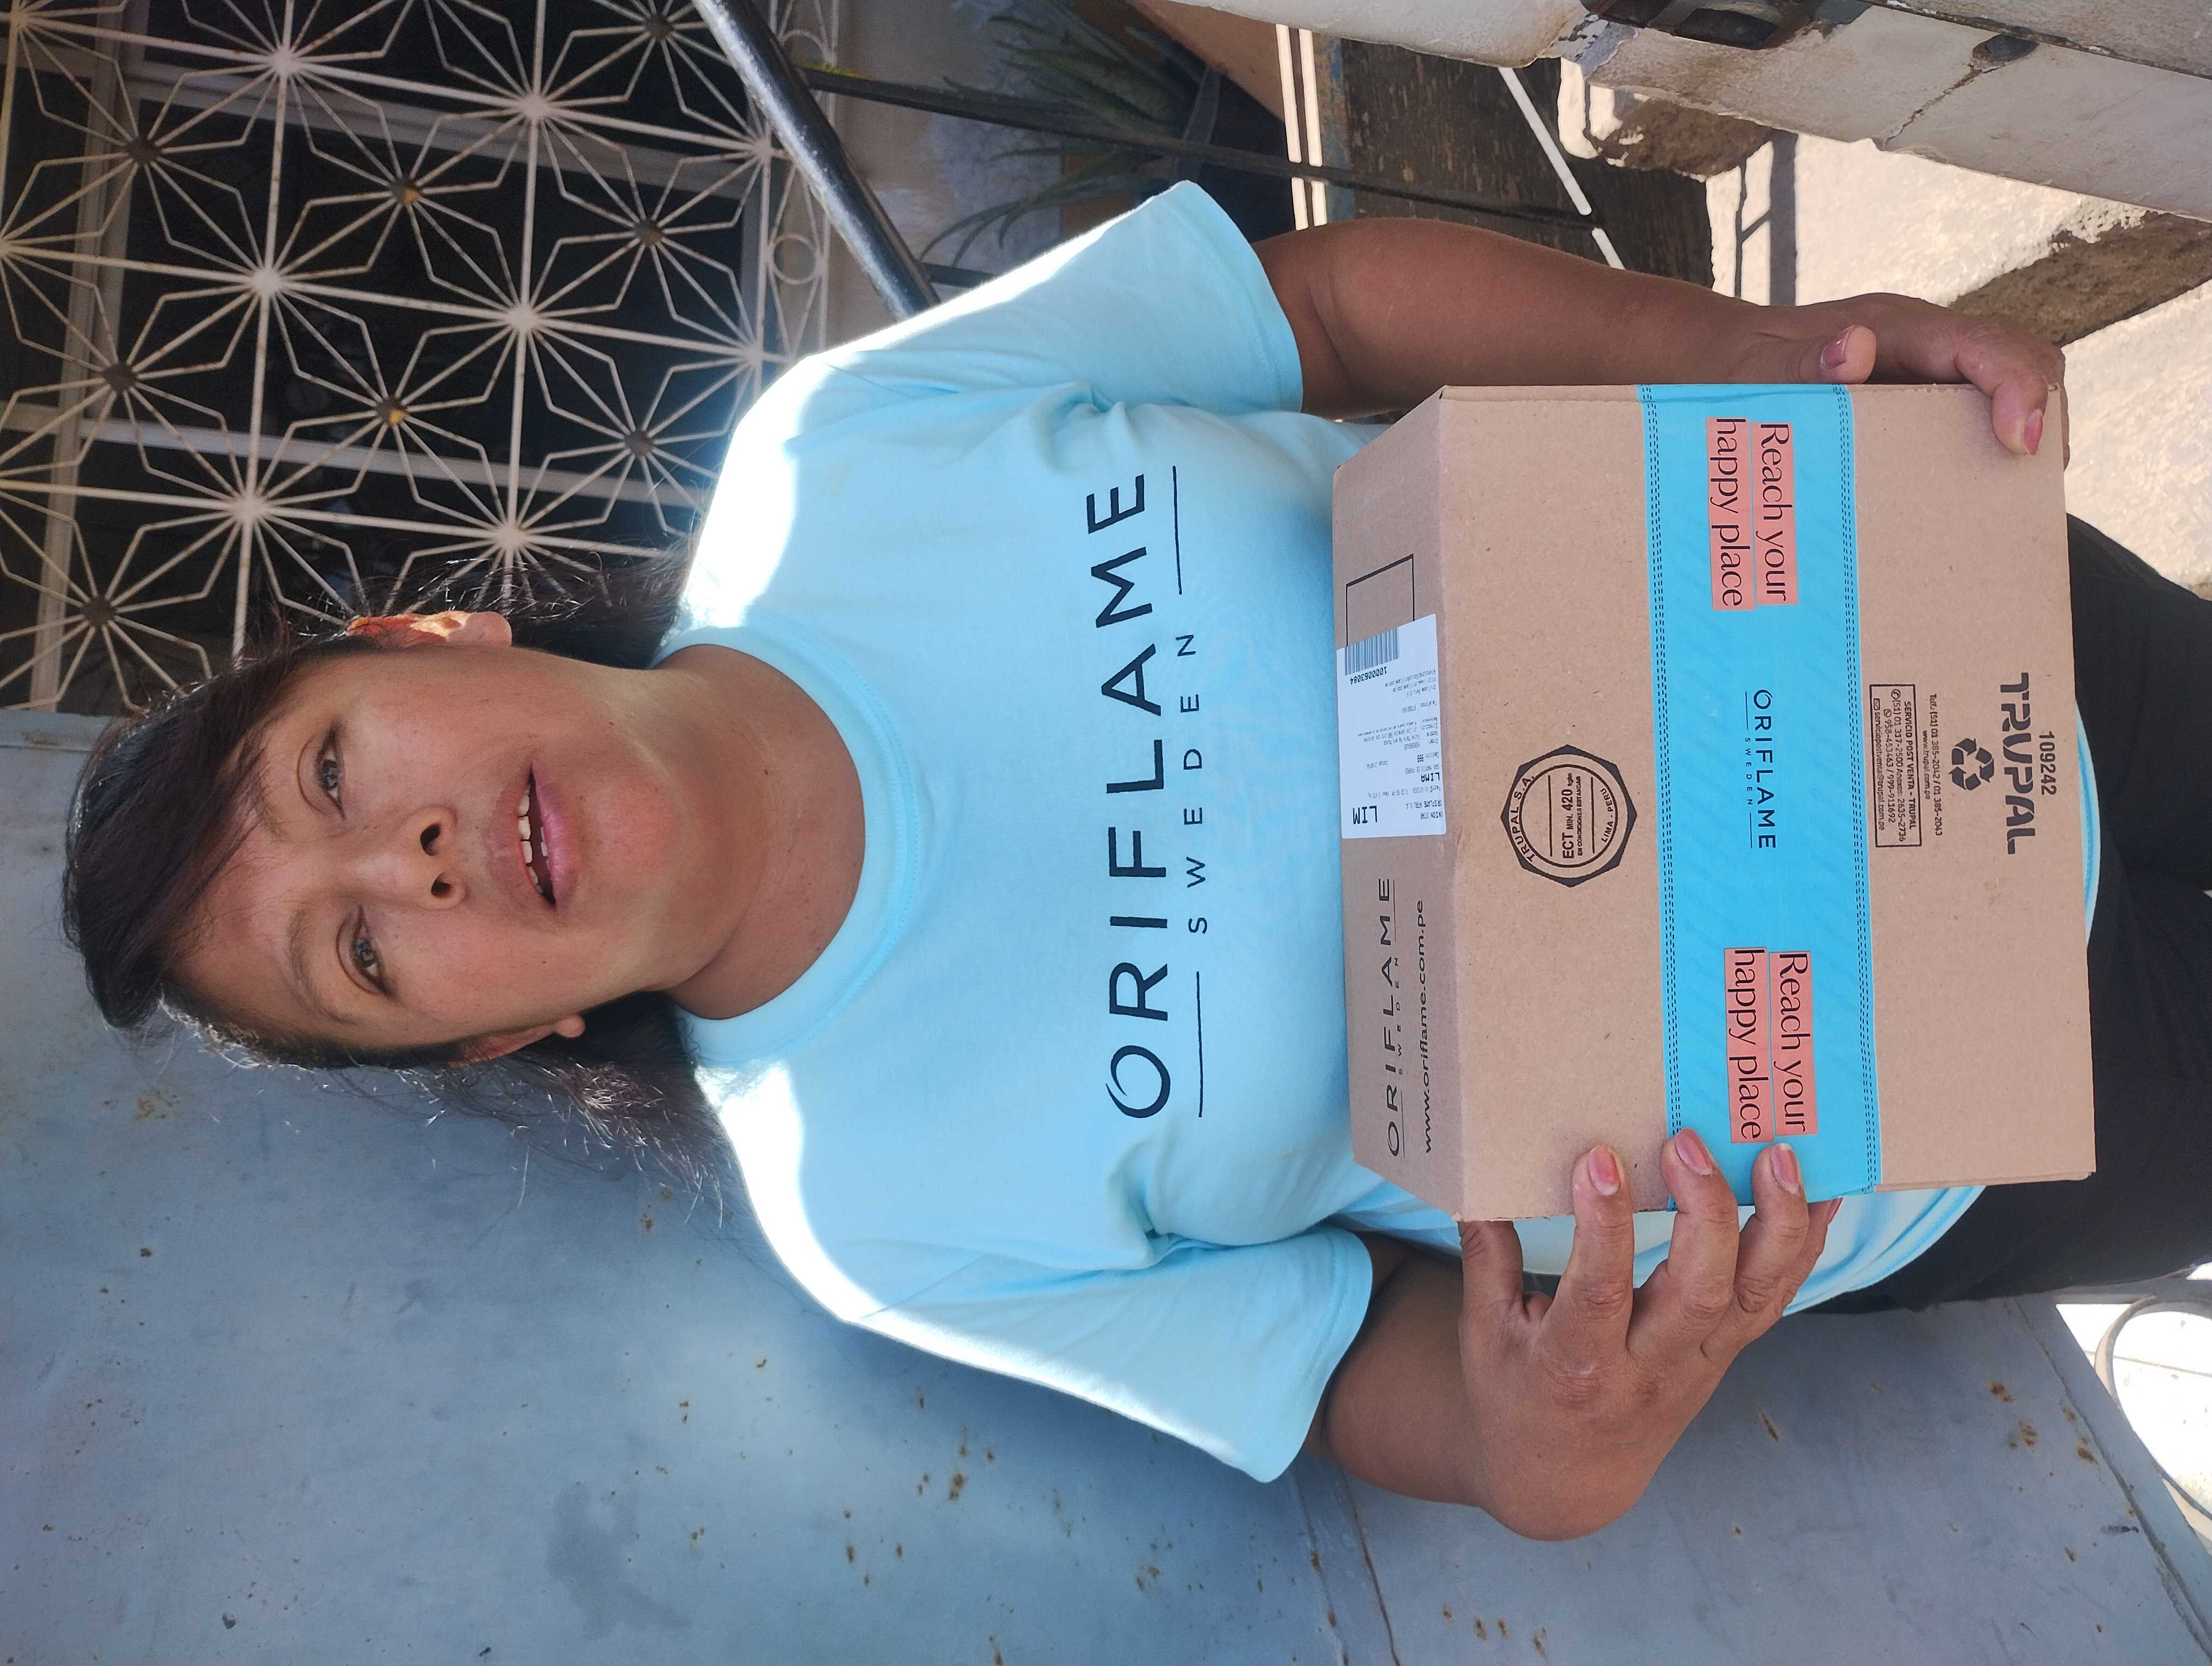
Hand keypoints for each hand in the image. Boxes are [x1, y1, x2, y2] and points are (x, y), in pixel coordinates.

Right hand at [1454, 1131, 1840, 1539]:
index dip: (1605, 1226)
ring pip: (1756, 1296)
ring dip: (1778, 1223)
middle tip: (1688, 1142)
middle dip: (1705, 1211)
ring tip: (1780, 1154)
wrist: (1567, 1480)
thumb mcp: (1485, 1333)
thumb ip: (1487, 1256)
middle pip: (1699, 1292)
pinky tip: (1821, 1194)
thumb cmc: (1517, 1394)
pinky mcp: (1727, 1355)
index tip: (1599, 1159)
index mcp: (1578, 1365)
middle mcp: (1650, 1369)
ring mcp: (1700, 1365)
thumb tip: (1473, 1179)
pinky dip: (1804, 1246)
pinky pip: (1777, 1299)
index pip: (1601, 1292)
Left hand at [1720, 293, 2067, 464]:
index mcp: (1891, 327)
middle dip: (2039, 408)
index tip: (2021, 440)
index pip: (1980, 342)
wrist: (1720, 360)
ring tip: (2019, 493)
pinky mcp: (1919, 396)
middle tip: (2033, 479)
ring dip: (2026, 427)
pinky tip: (1985, 492)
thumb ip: (1798, 365)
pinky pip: (1976, 408)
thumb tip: (1856, 352)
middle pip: (2015, 357)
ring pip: (2005, 382)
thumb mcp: (1753, 371)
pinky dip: (1992, 441)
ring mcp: (1925, 367)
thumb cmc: (1734, 368)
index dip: (2015, 385)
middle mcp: (1921, 341)